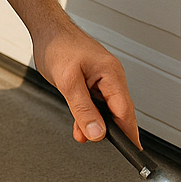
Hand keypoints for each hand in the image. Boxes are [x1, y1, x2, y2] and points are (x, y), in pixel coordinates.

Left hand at [33, 18, 140, 148]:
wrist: (46, 30)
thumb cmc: (57, 46)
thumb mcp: (67, 82)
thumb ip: (83, 110)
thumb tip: (97, 133)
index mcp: (111, 74)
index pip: (125, 111)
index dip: (129, 133)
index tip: (133, 151)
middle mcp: (111, 76)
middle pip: (118, 112)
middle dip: (108, 130)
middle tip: (97, 141)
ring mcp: (103, 78)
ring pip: (106, 109)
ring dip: (94, 123)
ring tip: (80, 132)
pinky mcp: (93, 80)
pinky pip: (96, 103)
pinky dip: (88, 114)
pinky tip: (78, 123)